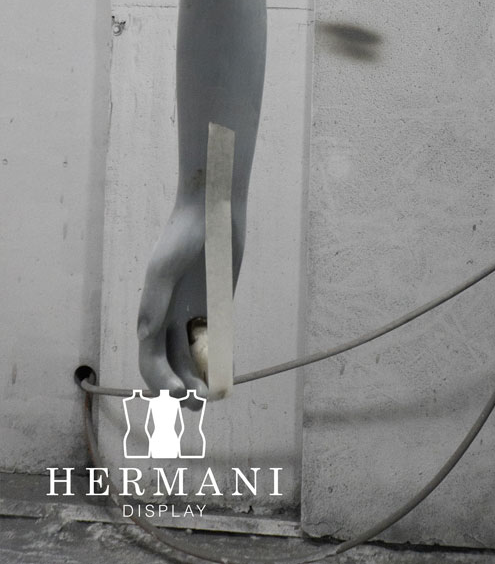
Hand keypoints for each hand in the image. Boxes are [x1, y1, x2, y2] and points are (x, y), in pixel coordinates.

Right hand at [137, 201, 209, 396]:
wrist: (211, 210)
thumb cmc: (183, 235)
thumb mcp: (166, 267)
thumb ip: (155, 301)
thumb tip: (145, 336)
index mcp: (154, 311)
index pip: (151, 356)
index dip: (160, 378)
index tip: (177, 391)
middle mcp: (172, 315)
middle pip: (173, 361)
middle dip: (180, 386)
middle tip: (196, 404)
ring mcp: (196, 310)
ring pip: (194, 355)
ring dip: (198, 377)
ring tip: (211, 396)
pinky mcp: (218, 303)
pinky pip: (217, 337)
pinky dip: (219, 357)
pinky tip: (228, 372)